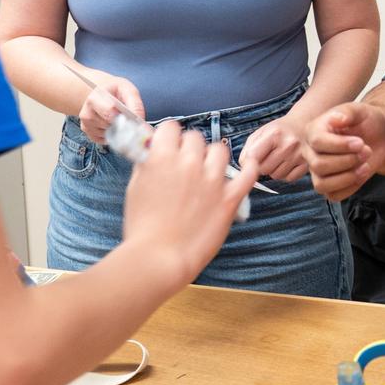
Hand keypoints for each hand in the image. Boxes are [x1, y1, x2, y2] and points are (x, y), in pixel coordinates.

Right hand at [78, 77, 144, 145]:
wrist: (101, 93)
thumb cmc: (114, 91)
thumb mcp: (127, 89)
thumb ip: (134, 103)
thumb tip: (139, 120)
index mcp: (94, 98)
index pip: (110, 112)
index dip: (124, 116)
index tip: (132, 116)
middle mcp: (87, 113)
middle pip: (111, 125)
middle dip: (122, 123)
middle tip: (127, 116)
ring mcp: (86, 125)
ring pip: (110, 134)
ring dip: (118, 129)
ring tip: (118, 117)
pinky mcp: (90, 135)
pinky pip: (106, 140)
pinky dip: (113, 135)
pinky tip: (112, 124)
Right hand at [121, 120, 257, 282]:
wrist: (158, 258)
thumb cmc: (143, 227)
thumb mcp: (135, 188)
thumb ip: (147, 164)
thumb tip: (153, 150)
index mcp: (162, 158)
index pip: (172, 127)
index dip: (170, 137)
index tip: (170, 145)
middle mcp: (189, 163)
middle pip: (195, 138)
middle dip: (189, 148)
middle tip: (186, 163)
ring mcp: (212, 180)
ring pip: (219, 150)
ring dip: (212, 157)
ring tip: (208, 170)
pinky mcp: (229, 198)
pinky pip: (248, 173)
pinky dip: (250, 166)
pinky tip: (248, 164)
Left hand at [241, 112, 309, 182]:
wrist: (303, 124)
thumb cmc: (280, 130)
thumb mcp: (262, 132)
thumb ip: (249, 148)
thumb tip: (243, 165)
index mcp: (275, 134)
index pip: (253, 157)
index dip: (249, 161)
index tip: (251, 160)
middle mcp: (288, 144)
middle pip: (264, 169)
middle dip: (262, 165)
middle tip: (268, 156)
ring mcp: (299, 155)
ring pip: (276, 176)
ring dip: (274, 170)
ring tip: (279, 158)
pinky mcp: (307, 164)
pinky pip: (289, 178)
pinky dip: (286, 174)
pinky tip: (287, 163)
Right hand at [303, 103, 384, 201]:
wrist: (378, 136)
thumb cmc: (365, 121)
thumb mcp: (359, 110)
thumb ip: (347, 112)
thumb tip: (336, 119)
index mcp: (313, 131)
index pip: (318, 142)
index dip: (340, 145)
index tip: (360, 142)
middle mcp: (311, 152)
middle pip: (319, 165)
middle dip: (347, 160)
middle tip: (366, 150)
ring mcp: (318, 171)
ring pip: (322, 184)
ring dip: (348, 177)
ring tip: (365, 164)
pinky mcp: (330, 186)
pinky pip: (333, 195)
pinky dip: (351, 187)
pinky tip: (362, 173)